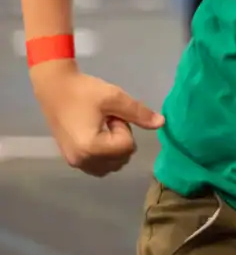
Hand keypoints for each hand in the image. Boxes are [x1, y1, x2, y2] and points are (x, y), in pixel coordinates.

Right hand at [31, 62, 163, 176]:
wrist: (54, 88)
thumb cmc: (84, 91)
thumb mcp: (115, 98)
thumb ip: (139, 113)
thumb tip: (161, 123)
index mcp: (91, 148)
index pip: (127, 147)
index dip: (124, 127)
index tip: (110, 115)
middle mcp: (82, 161)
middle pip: (121, 158)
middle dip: (120, 139)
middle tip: (106, 120)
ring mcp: (75, 162)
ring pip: (112, 165)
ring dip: (113, 148)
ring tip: (100, 126)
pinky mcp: (72, 160)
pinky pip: (98, 166)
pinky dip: (104, 154)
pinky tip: (95, 135)